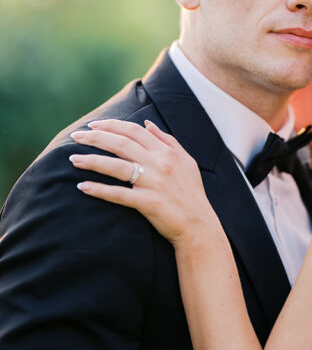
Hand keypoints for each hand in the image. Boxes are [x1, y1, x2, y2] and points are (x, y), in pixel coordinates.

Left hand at [69, 119, 218, 245]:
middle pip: (121, 144)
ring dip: (92, 161)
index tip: (93, 125)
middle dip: (95, 137)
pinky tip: (83, 186)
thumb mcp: (186, 161)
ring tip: (73, 159)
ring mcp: (154, 183)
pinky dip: (100, 190)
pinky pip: (119, 195)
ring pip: (117, 167)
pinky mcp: (148, 203)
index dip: (111, 125)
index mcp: (167, 152)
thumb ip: (168, 140)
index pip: (134, 131)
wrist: (199, 225)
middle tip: (76, 136)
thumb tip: (148, 123)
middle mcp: (160, 164)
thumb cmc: (192, 194)